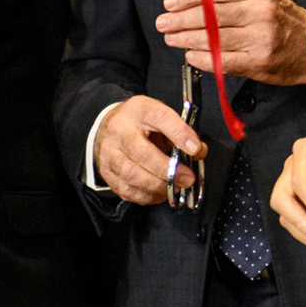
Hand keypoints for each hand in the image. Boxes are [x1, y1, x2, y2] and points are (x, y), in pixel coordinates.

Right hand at [93, 95, 208, 204]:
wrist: (110, 127)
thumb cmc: (139, 123)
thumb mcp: (161, 117)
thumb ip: (181, 132)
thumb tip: (199, 151)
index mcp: (138, 110)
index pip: (159, 117)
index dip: (179, 133)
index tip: (195, 148)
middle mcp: (119, 129)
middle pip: (141, 152)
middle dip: (167, 169)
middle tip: (187, 177)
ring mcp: (109, 152)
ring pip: (131, 174)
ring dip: (158, 185)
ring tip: (175, 186)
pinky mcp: (106, 172)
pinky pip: (127, 190)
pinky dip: (147, 196)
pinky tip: (160, 192)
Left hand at [156, 0, 305, 84]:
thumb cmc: (282, 18)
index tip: (170, 2)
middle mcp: (260, 11)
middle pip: (210, 15)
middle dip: (181, 19)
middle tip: (163, 22)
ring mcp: (260, 38)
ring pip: (213, 38)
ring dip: (186, 39)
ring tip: (171, 38)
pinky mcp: (259, 61)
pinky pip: (223, 60)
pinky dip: (203, 58)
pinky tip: (191, 55)